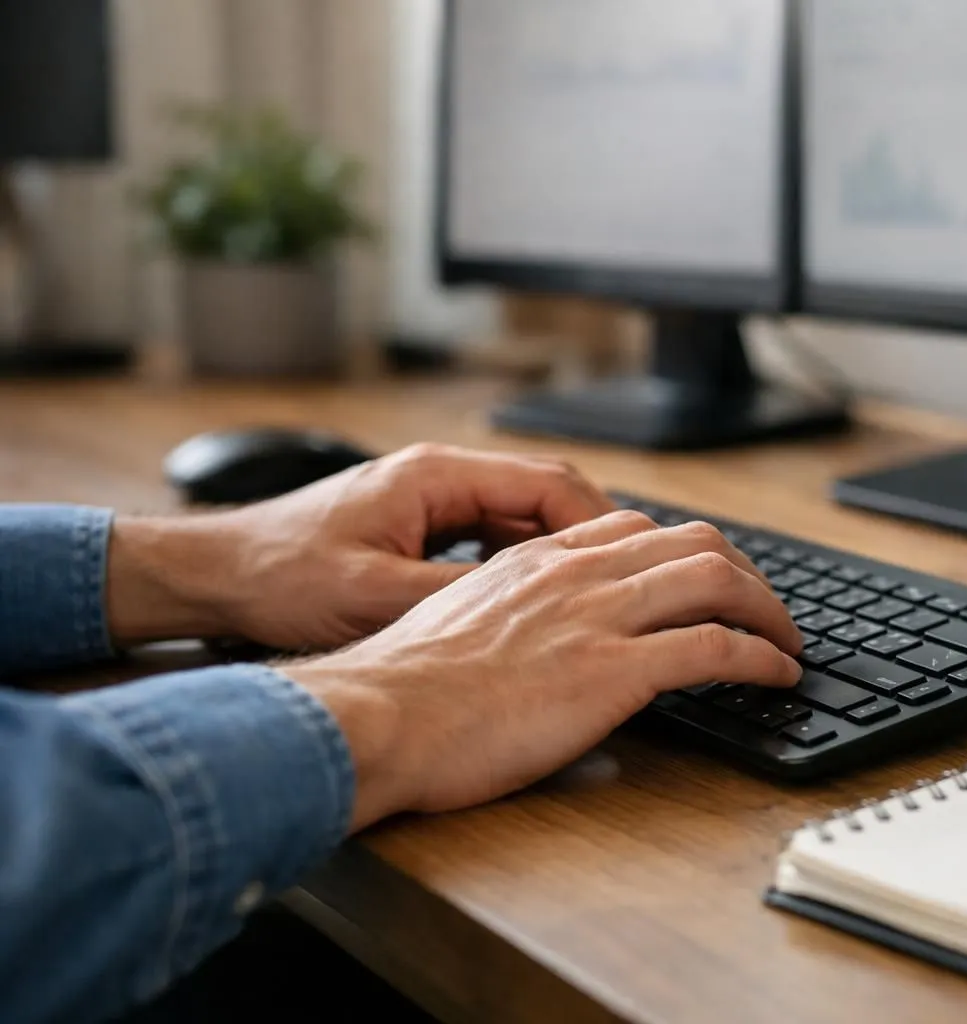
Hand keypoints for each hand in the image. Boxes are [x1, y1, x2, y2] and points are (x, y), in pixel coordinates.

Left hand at [106, 444, 614, 649]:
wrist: (216, 576)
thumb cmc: (279, 574)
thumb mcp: (374, 595)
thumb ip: (454, 596)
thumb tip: (528, 610)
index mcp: (437, 476)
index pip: (549, 483)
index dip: (598, 523)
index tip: (630, 562)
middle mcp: (440, 479)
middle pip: (545, 496)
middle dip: (590, 539)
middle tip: (627, 584)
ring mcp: (431, 503)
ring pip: (521, 520)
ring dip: (557, 555)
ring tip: (593, 600)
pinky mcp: (419, 531)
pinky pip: (492, 541)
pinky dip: (521, 569)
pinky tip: (534, 609)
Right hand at [283, 510, 803, 830]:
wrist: (378, 716)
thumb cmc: (401, 689)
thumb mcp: (458, 622)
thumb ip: (511, 612)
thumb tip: (537, 639)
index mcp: (537, 559)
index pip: (638, 528)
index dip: (689, 550)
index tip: (710, 577)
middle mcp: (576, 573)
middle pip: (694, 542)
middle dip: (746, 572)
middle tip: (766, 607)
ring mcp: (598, 617)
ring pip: (716, 580)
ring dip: (769, 610)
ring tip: (789, 640)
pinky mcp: (613, 670)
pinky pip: (716, 647)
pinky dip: (762, 655)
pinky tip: (778, 673)